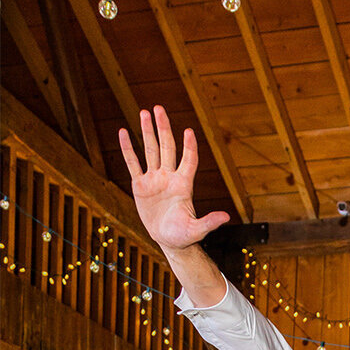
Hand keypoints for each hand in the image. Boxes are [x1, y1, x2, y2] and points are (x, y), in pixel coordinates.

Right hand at [119, 106, 229, 253]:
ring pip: (150, 150)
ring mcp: (154, 179)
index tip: (189, 131)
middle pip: (167, 147)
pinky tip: (123, 132)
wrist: (167, 240)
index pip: (188, 160)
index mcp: (184, 185)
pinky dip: (128, 149)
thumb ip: (209, 222)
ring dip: (147, 132)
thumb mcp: (197, 230)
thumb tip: (226, 217)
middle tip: (159, 108)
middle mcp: (169, 177)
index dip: (189, 147)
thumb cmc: (184, 235)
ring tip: (144, 112)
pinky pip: (133, 164)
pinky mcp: (140, 186)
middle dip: (163, 128)